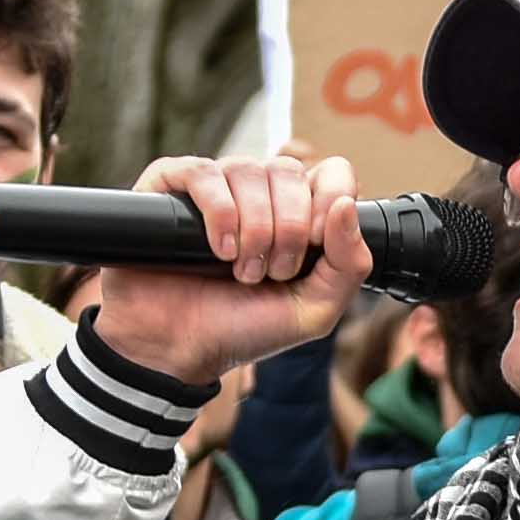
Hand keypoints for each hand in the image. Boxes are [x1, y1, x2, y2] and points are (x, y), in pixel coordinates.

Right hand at [87, 151, 366, 382]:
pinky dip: (219, 212)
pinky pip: (204, 172)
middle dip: (288, 228)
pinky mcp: (171, 186)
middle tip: (269, 273)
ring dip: (253, 228)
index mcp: (297, 213)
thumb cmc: (240, 330)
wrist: (177, 350)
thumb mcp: (314, 311)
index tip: (314, 245)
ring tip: (239, 270)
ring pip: (248, 170)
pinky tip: (218, 249)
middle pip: (290, 170)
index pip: (332, 172)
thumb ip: (349, 265)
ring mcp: (215, 186)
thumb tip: (346, 205)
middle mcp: (258, 192)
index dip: (329, 201)